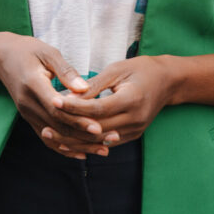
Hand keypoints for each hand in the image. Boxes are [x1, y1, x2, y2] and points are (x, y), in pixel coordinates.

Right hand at [0, 33, 111, 159]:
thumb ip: (66, 72)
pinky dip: (64, 147)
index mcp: (33, 84)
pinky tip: (81, 152)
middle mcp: (28, 103)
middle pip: (58, 126)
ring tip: (103, 149)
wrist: (1, 57)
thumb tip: (85, 88)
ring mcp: (26, 113)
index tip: (98, 127)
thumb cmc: (27, 50)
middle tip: (110, 139)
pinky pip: (47, 137)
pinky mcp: (28, 117)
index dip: (77, 119)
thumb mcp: (48, 53)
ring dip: (78, 145)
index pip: (57, 108)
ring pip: (54, 136)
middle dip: (84, 136)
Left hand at [50, 56, 170, 145]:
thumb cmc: (141, 69)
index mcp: (132, 99)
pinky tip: (68, 141)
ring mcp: (135, 130)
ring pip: (99, 141)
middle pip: (96, 129)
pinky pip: (106, 143)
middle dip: (70, 127)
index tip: (54, 102)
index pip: (98, 108)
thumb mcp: (117, 70)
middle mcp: (134, 119)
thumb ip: (94, 85)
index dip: (74, 108)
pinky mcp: (132, 136)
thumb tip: (69, 95)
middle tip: (46, 123)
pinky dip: (87, 142)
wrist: (168, 82)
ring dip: (74, 140)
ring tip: (52, 135)